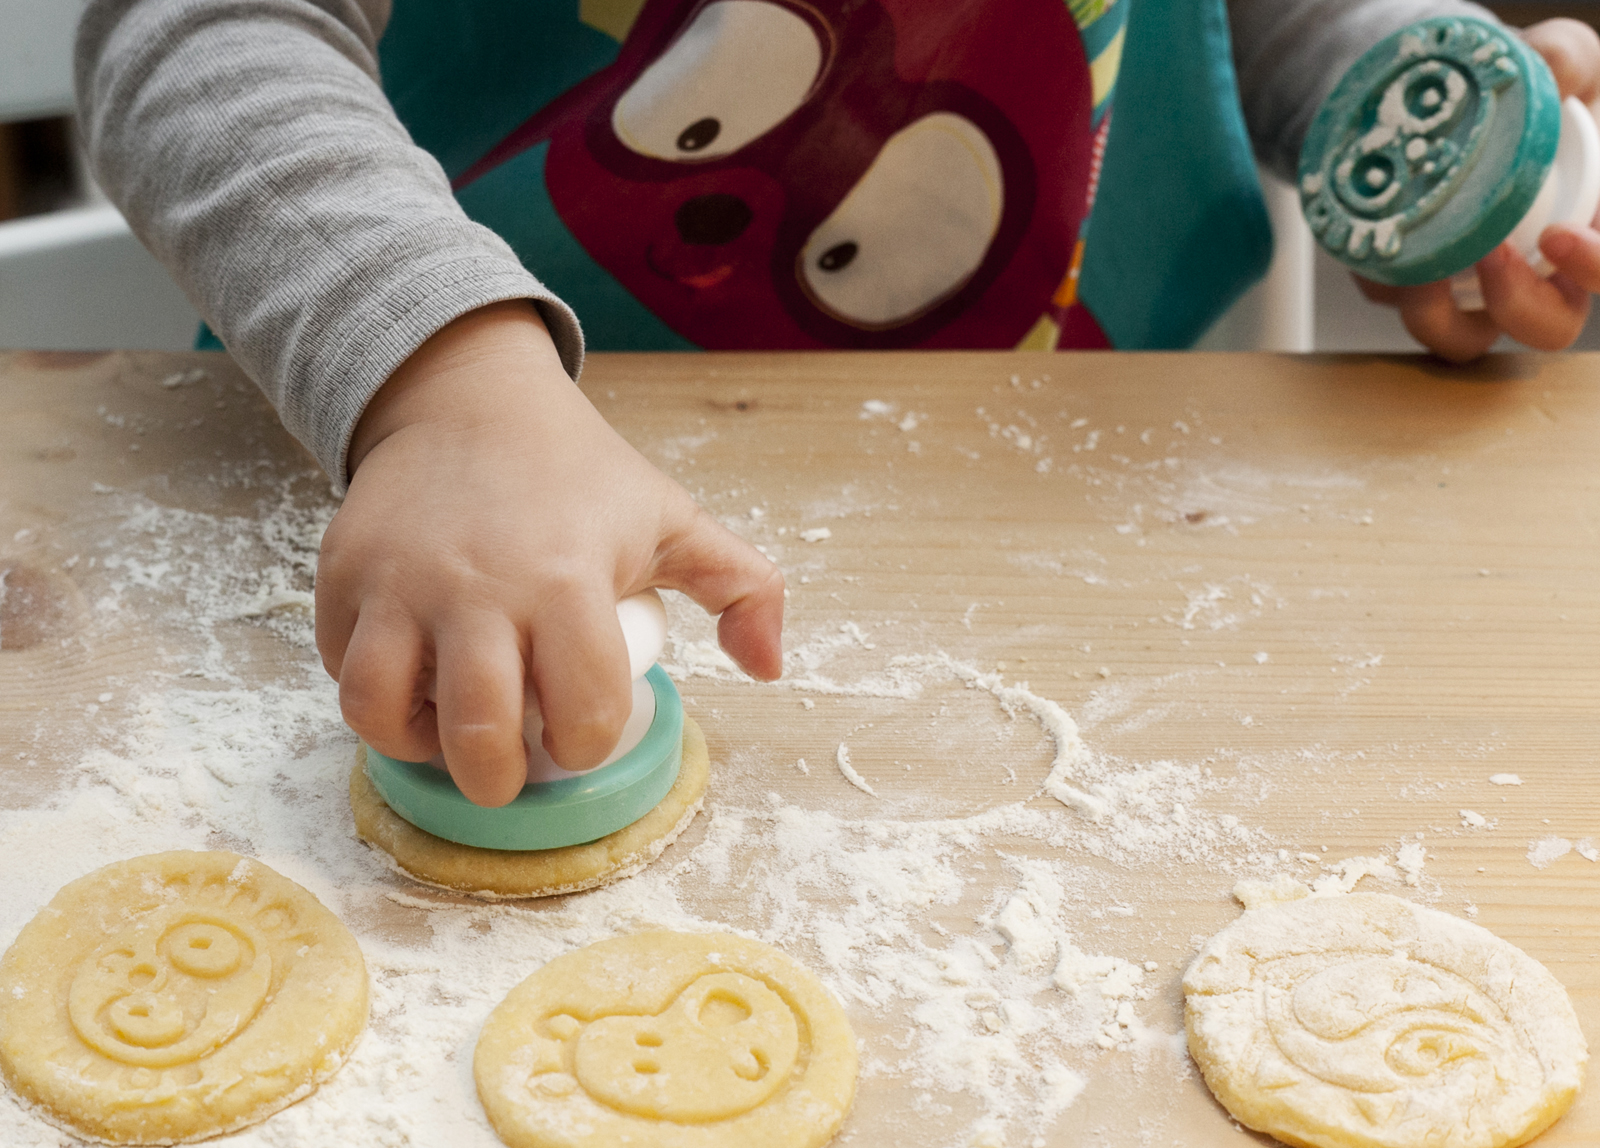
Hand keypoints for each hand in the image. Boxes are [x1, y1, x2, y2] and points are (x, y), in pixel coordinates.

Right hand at [315, 300, 783, 805]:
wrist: (470, 399)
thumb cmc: (579, 473)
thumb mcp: (671, 517)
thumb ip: (742, 587)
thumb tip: (770, 666)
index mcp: (567, 579)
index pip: (580, 710)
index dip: (584, 745)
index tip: (579, 734)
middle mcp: (476, 588)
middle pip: (478, 733)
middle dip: (499, 779)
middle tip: (511, 770)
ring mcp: (398, 584)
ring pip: (380, 712)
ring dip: (418, 747)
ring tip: (448, 736)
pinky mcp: (341, 577)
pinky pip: (339, 670)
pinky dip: (371, 697)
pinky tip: (411, 684)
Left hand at [1355, 18, 1599, 361]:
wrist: (1442, 99)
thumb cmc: (1518, 91)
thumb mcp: (1554, 56)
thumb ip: (1567, 58)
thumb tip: (1553, 71)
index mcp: (1587, 229)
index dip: (1595, 266)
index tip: (1560, 239)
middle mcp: (1537, 271)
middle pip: (1548, 327)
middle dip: (1523, 306)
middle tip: (1493, 257)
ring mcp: (1471, 288)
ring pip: (1465, 340)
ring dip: (1442, 317)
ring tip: (1424, 267)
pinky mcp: (1409, 286)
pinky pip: (1399, 309)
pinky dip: (1389, 288)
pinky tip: (1382, 244)